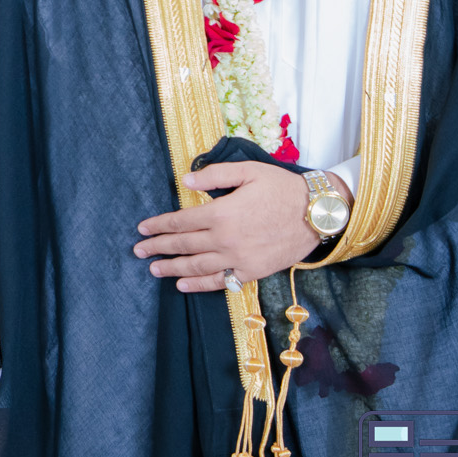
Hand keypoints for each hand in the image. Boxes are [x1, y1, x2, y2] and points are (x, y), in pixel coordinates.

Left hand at [134, 162, 344, 292]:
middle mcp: (226, 239)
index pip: (180, 221)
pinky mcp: (253, 272)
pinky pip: (221, 282)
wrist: (319, 214)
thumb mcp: (249, 171)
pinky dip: (199, 285)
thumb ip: (214, 175)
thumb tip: (185, 182)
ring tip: (154, 269)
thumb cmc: (283, 188)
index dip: (159, 226)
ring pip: (197, 266)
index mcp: (222, 212)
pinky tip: (182, 285)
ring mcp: (239, 259)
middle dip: (158, 247)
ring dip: (172, 268)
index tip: (143, 229)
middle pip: (184, 245)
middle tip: (139, 251)